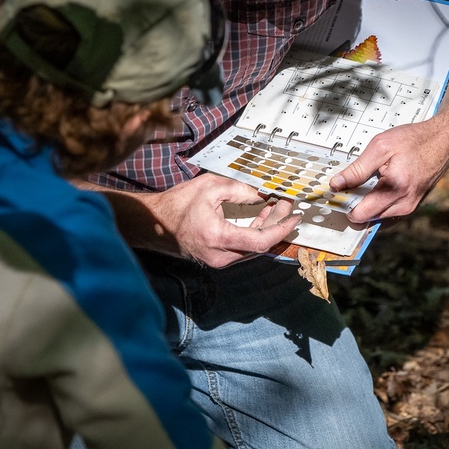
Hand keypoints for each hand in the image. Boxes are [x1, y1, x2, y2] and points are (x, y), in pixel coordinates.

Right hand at [122, 173, 300, 268]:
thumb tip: (261, 195)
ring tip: (277, 207)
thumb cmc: (177, 205)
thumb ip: (239, 190)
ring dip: (266, 227)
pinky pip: (243, 247)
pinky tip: (260, 216)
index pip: (260, 241)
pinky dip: (254, 231)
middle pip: (260, 245)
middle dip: (276, 223)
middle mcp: (221, 256)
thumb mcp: (210, 188)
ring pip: (253, 247)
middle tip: (286, 204)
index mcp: (219, 238)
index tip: (294, 216)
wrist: (154, 224)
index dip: (281, 228)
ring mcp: (219, 260)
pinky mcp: (218, 258)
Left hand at [329, 114, 448, 223]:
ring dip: (366, 204)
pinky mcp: (411, 207)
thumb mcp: (380, 147)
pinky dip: (377, 204)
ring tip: (366, 183)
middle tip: (351, 184)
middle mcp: (404, 204)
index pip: (360, 214)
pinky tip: (376, 188)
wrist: (442, 140)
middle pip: (367, 218)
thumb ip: (357, 169)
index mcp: (395, 189)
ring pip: (376, 218)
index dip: (345, 204)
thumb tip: (337, 185)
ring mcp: (409, 208)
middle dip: (355, 204)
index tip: (338, 193)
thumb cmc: (414, 140)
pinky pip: (386, 214)